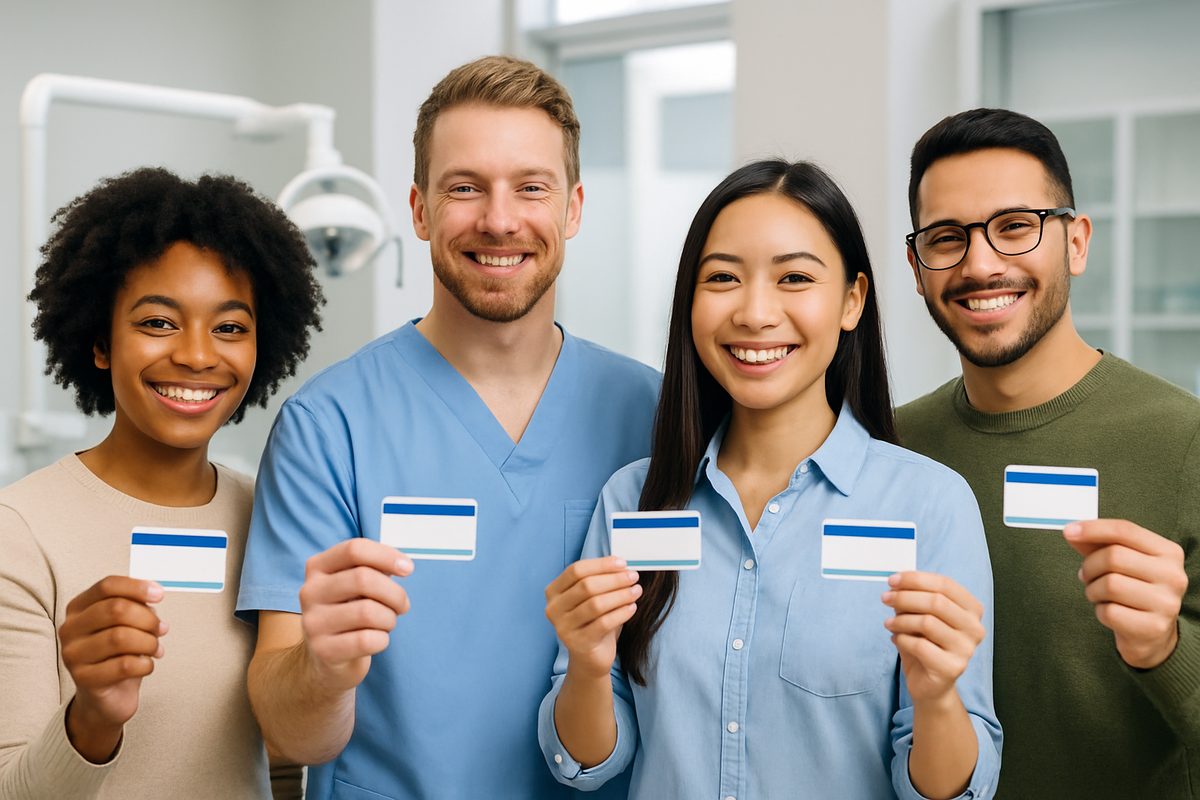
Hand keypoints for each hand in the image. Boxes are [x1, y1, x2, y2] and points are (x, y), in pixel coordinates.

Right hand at [58, 576, 166, 761]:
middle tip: (162, 629)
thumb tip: (153, 596)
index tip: (160, 595)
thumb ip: (137, 607)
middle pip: (116, 609)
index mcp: (79, 608)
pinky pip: (124, 665)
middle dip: (148, 619)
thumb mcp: (128, 625)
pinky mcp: (83, 679)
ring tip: (156, 649)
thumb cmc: (119, 654)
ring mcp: (73, 654)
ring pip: (120, 637)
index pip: (107, 586)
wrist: (107, 697)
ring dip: (149, 642)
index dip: (137, 587)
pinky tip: (147, 665)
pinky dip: (145, 663)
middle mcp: (70, 629)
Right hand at [299, 538, 413, 691]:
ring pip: (368, 612)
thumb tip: (403, 566)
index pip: (354, 549)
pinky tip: (377, 640)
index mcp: (318, 567)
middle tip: (402, 605)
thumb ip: (376, 569)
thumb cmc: (350, 612)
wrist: (325, 659)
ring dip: (389, 618)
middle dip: (394, 593)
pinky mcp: (323, 650)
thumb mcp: (357, 585)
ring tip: (387, 623)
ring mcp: (313, 622)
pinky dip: (382, 640)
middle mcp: (310, 591)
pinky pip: (367, 640)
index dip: (386, 555)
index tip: (408, 569)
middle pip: (363, 579)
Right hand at [545, 557, 639, 679]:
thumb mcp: (592, 598)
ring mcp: (563, 627)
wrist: (589, 657)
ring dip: (620, 595)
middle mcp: (553, 608)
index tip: (623, 563)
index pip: (576, 570)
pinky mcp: (578, 643)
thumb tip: (623, 565)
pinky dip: (621, 613)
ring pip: (595, 604)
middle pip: (586, 586)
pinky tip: (632, 608)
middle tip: (633, 577)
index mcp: (554, 591)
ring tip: (636, 591)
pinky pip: (603, 623)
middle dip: (614, 579)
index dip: (601, 564)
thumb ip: (600, 580)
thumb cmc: (593, 621)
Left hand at [882, 571, 984, 703]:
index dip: (916, 579)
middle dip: (905, 597)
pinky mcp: (953, 668)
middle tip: (885, 598)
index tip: (892, 580)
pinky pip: (920, 646)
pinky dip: (902, 639)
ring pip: (927, 622)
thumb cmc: (925, 644)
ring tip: (889, 624)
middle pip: (936, 602)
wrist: (931, 684)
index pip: (945, 584)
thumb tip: (896, 582)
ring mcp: (966, 649)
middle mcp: (975, 628)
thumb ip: (914, 598)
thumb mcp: (920, 615)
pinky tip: (896, 640)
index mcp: (972, 609)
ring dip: (901, 620)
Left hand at [1064, 519, 1187, 668]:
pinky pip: (1109, 612)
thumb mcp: (1120, 563)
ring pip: (1110, 584)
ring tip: (1100, 595)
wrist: (1152, 634)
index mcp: (1168, 552)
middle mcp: (1173, 575)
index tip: (1068, 531)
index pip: (1125, 530)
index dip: (1093, 529)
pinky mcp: (1153, 627)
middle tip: (1086, 576)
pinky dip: (1100, 611)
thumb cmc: (1132, 590)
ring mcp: (1166, 603)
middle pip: (1113, 557)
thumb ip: (1097, 544)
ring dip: (1093, 590)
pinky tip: (1111, 612)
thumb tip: (1071, 531)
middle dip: (1090, 566)